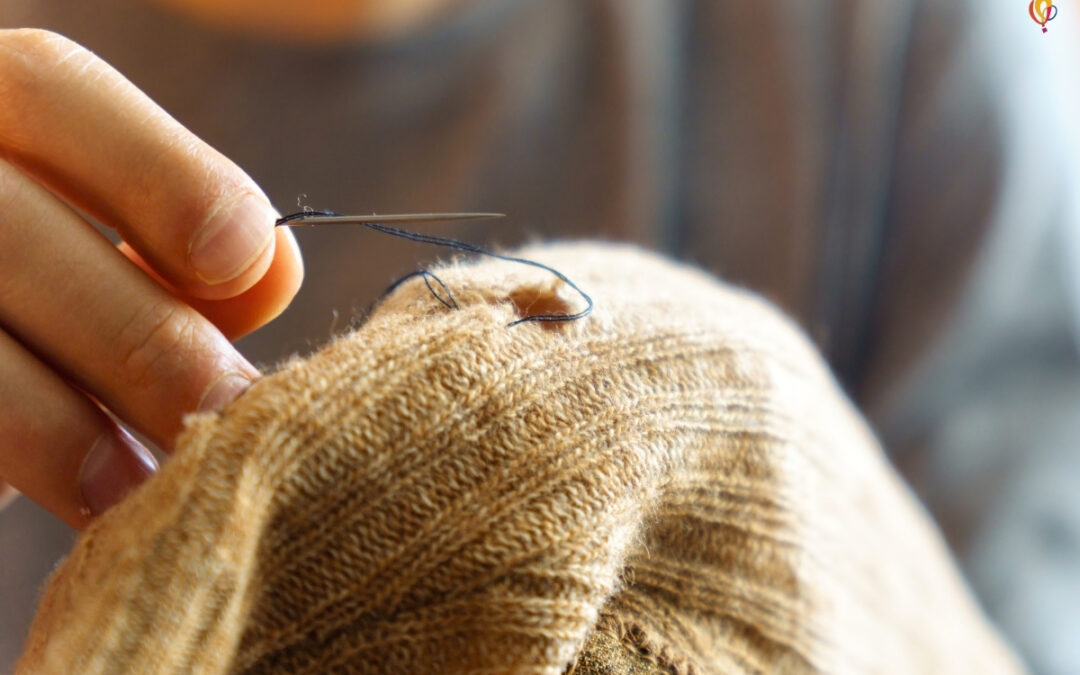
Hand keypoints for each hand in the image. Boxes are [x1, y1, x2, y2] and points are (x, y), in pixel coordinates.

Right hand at [0, 29, 303, 527]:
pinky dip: (9, 455)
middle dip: (140, 338)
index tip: (239, 260)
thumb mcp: (85, 246)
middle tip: (229, 412)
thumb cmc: (29, 292)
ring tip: (145, 489)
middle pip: (15, 234)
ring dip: (61, 428)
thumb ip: (167, 246)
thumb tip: (271, 269)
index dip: (162, 173)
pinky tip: (74, 504)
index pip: (53, 90)